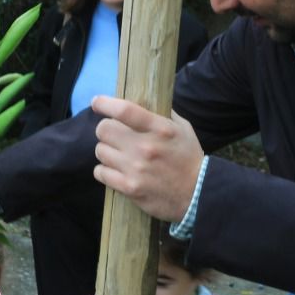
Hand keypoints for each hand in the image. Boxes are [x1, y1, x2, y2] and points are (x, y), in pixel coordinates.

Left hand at [89, 96, 204, 222]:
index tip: (97, 102)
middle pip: (104, 130)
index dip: (105, 104)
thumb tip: (142, 101)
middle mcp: (145, 147)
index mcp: (160, 128)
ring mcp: (136, 169)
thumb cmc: (189, 158)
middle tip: (113, 135)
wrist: (198, 193)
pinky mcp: (130, 188)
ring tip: (117, 155)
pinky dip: (103, 170)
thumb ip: (163, 113)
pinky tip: (113, 170)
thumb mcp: (182, 128)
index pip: (125, 110)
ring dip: (106, 151)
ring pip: (100, 151)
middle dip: (105, 130)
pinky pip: (100, 173)